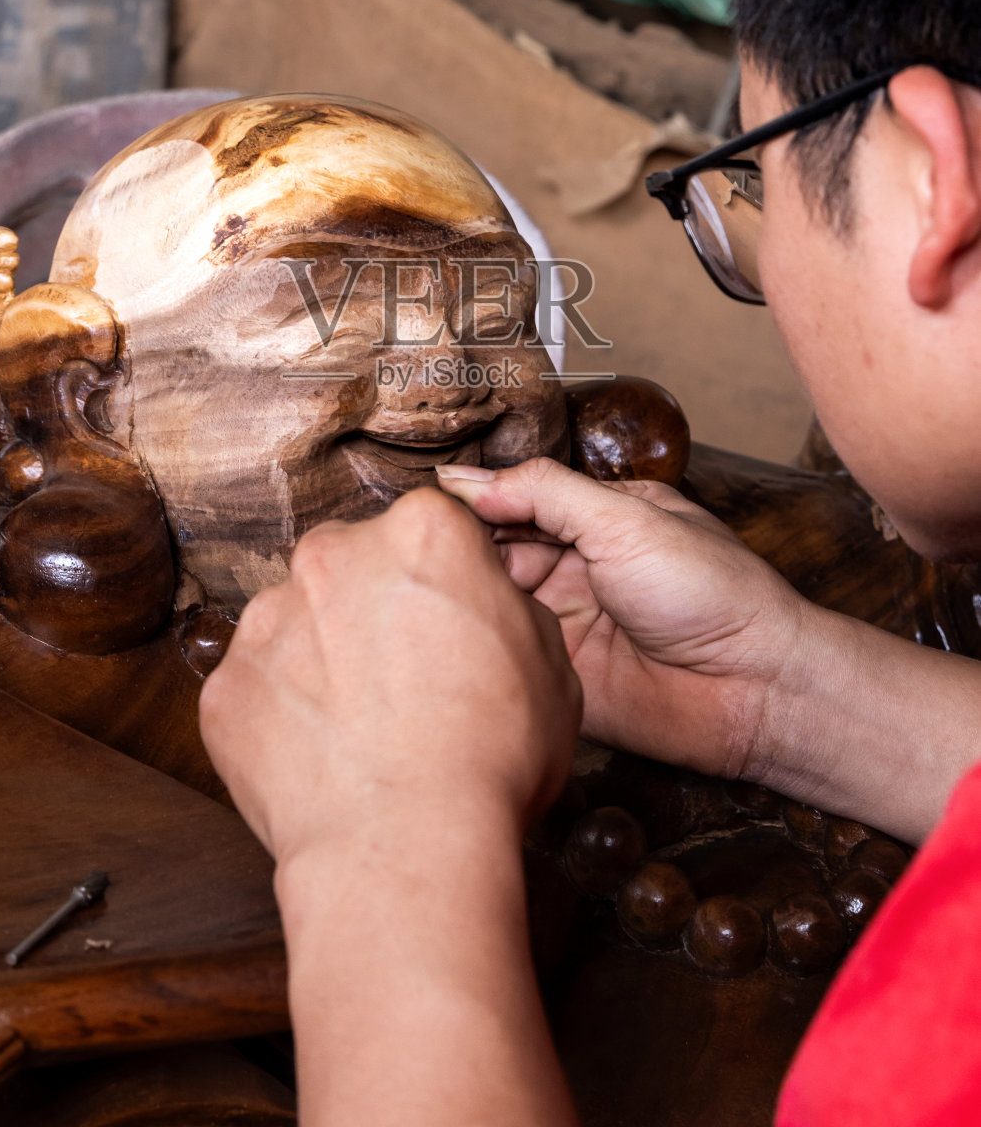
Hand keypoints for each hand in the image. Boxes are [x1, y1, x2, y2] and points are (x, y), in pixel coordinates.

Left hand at [199, 487, 581, 875]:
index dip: (446, 581)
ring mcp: (267, 619)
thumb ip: (505, 609)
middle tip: (406, 677)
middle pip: (352, 564)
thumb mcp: (550, 662)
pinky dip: (282, 716)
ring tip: (362, 728)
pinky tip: (322, 758)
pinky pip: (257, 688)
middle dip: (372, 607)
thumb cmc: (489, 757)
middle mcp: (332, 555)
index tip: (452, 623)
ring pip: (297, 622)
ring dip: (322, 657)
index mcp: (420, 532)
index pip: (430, 531)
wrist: (406, 846)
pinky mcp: (226, 685)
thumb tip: (482, 608)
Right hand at [437, 458, 808, 782]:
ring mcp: (563, 620)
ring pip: (491, 599)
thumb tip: (468, 479)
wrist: (752, 689)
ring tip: (423, 585)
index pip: (516, 496)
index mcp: (597, 516)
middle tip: (416, 544)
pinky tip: (444, 632)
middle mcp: (575, 565)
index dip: (473, 499)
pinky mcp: (554, 674)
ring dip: (462, 593)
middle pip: (494, 546)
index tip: (426, 502)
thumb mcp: (625, 520)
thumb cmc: (713, 593)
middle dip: (459, 545)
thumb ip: (546, 493)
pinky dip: (476, 642)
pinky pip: (501, 653)